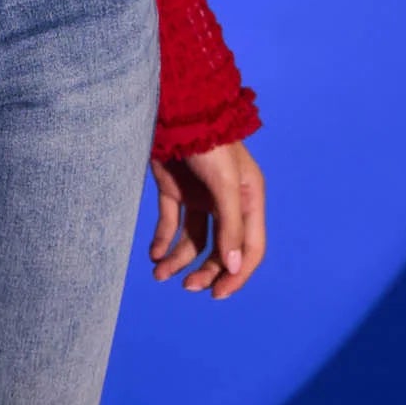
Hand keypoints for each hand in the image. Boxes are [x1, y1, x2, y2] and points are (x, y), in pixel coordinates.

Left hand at [148, 139, 265, 299]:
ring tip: (160, 275)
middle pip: (221, 249)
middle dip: (206, 271)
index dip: (237, 274)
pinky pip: (171, 223)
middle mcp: (227, 202)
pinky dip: (163, 241)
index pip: (250, 248)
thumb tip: (232, 267)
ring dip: (179, 260)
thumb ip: (230, 226)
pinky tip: (154, 255)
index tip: (217, 293)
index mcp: (249, 200)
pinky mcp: (175, 189)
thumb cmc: (208, 144)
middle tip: (187, 287)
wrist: (175, 110)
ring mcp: (200, 196)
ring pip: (194, 240)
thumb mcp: (225, 185)